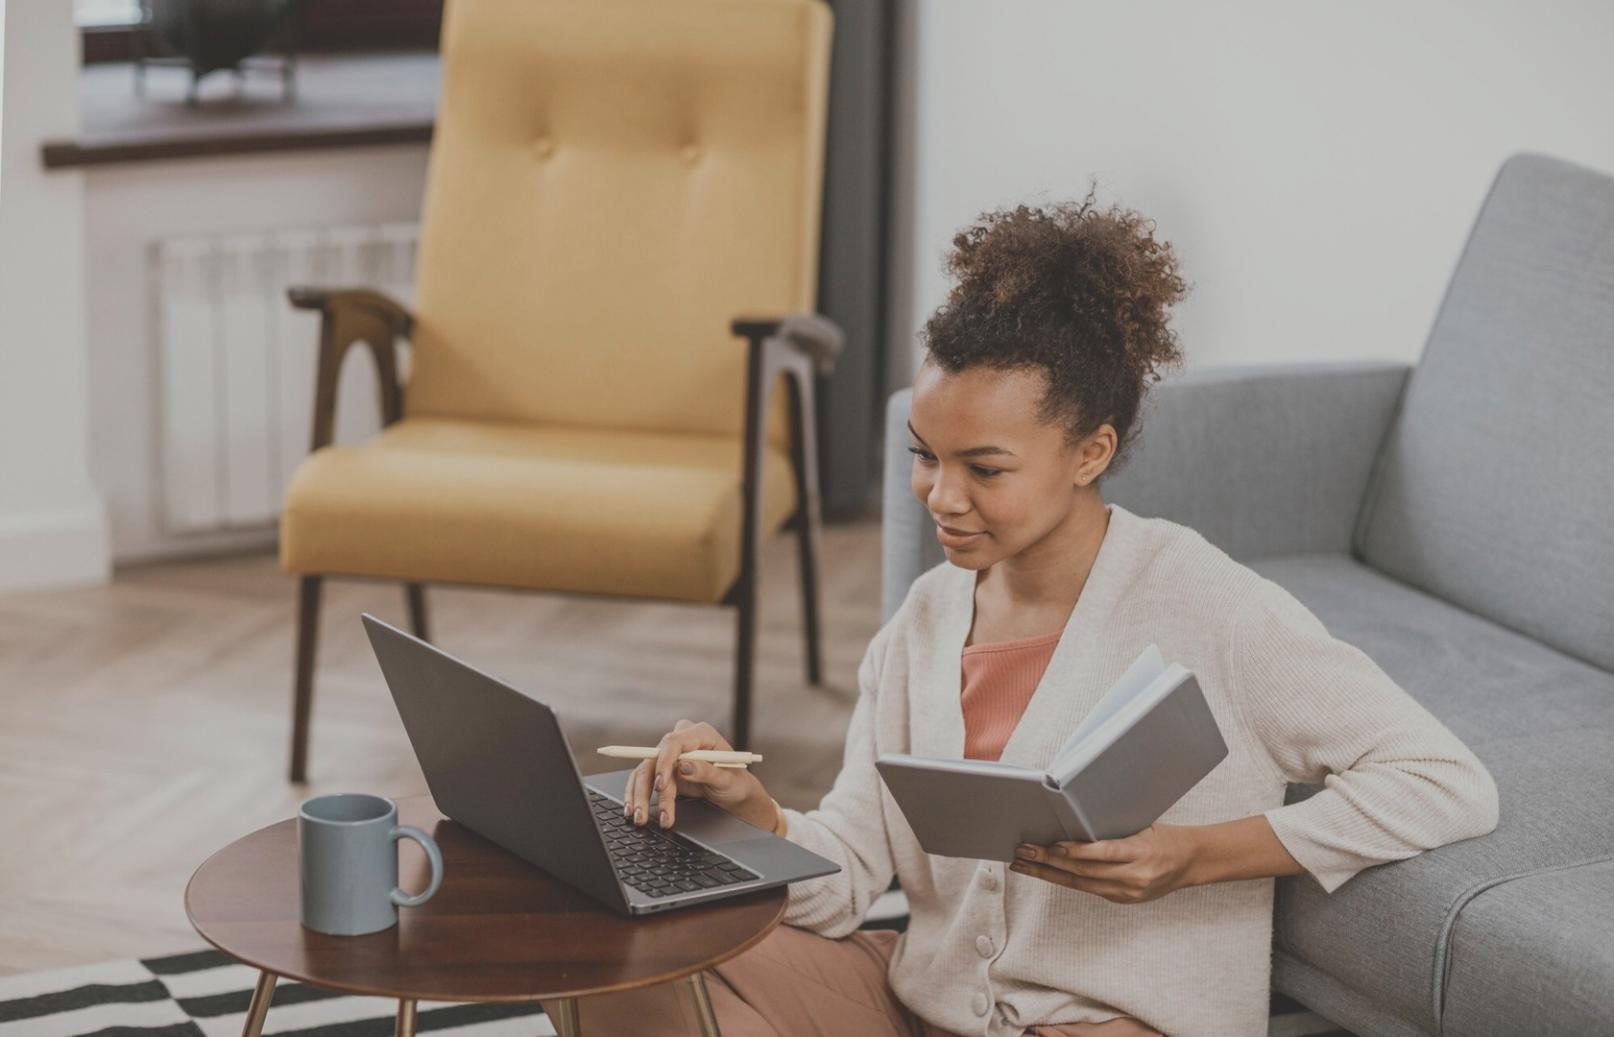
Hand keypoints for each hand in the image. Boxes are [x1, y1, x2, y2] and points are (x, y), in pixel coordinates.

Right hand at [622, 719, 777, 831]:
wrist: (734, 792)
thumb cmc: (735, 782)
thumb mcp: (726, 779)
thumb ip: (706, 771)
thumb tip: (684, 766)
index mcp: (701, 734)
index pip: (674, 742)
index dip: (664, 762)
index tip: (661, 785)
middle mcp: (682, 740)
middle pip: (654, 758)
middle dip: (647, 787)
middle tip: (644, 811)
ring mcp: (671, 755)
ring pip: (646, 771)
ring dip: (640, 796)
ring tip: (640, 818)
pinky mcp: (664, 769)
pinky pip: (645, 779)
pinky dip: (638, 795)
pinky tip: (635, 810)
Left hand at [1008, 822, 1198, 903]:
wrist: (1191, 862)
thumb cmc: (1164, 836)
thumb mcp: (1141, 826)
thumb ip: (1111, 831)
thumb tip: (1070, 823)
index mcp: (1139, 852)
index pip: (1100, 853)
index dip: (1073, 851)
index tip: (1049, 845)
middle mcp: (1133, 876)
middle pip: (1083, 871)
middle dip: (1049, 862)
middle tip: (1023, 853)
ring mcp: (1128, 892)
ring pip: (1081, 884)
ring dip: (1049, 874)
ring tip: (1025, 865)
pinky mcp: (1124, 899)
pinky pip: (1090, 889)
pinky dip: (1067, 879)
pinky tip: (1047, 872)